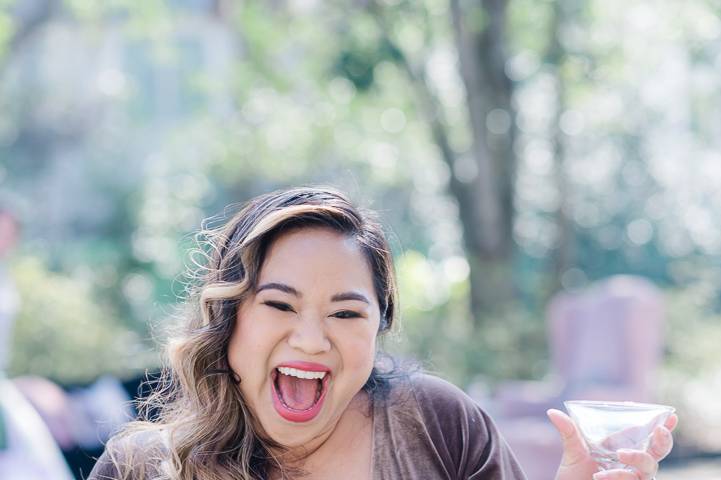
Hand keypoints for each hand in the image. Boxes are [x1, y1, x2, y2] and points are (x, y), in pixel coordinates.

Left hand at [547, 409, 676, 479]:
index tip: (671, 415)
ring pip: (649, 468)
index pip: (646, 435)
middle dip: (663, 441)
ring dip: (637, 458)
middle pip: (657, 452)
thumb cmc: (574, 475)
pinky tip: (600, 475)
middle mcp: (631, 465)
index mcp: (622, 448)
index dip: (662, 425)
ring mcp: (632, 479)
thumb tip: (552, 412)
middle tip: (659, 430)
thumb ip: (568, 431)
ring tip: (620, 455)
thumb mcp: (572, 451)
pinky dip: (617, 476)